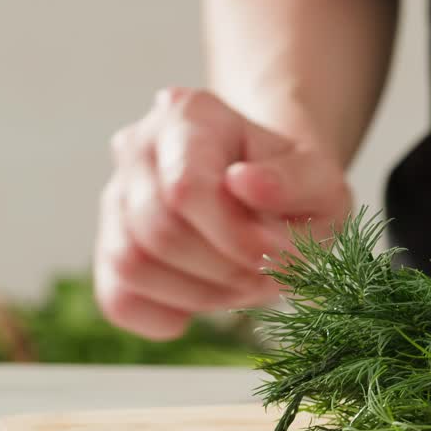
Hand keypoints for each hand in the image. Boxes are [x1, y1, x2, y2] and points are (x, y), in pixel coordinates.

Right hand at [97, 87, 351, 339]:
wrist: (275, 195)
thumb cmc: (296, 187)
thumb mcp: (322, 180)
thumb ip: (297, 181)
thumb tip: (242, 183)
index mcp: (191, 116)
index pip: (186, 188)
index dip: (235, 237)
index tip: (278, 254)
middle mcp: (138, 147)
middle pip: (158, 230)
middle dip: (224, 269)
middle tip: (267, 273)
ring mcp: (115, 198)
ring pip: (131, 264)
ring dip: (201, 293)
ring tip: (244, 281)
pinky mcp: (108, 250)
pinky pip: (119, 299)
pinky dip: (167, 314)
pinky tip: (207, 296)